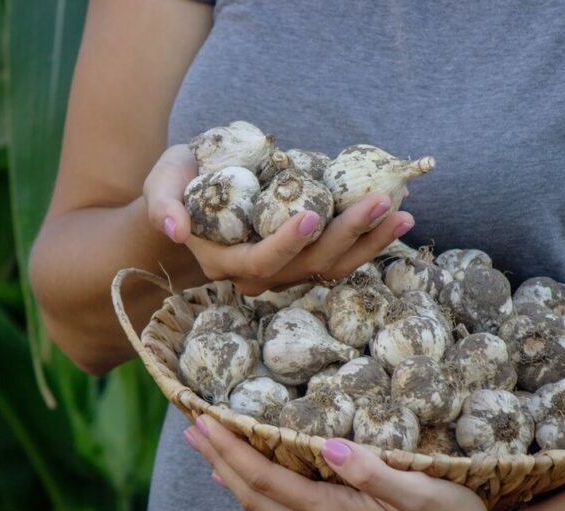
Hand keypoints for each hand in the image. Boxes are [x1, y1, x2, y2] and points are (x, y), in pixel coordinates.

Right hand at [144, 145, 415, 294]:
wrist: (193, 201)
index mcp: (225, 261)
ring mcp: (286, 270)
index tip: (315, 214)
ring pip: (332, 267)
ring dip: (370, 243)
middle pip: (309, 266)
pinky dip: (370, 240)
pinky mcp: (306, 258)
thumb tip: (174, 227)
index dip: (289, 242)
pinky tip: (398, 217)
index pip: (261, 261)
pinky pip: (341, 257)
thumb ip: (162, 203)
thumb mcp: (161, 183)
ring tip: (403, 214)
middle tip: (380, 201)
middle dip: (348, 235)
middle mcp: (259, 274)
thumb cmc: (178, 186)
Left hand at [182, 415, 521, 510]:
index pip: (264, 480)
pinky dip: (266, 499)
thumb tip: (329, 447)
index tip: (202, 422)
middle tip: (192, 431)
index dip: (230, 450)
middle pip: (255, 497)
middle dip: (220, 462)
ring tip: (216, 455)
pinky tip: (267, 489)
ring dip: (238, 481)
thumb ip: (373, 472)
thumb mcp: (421, 493)